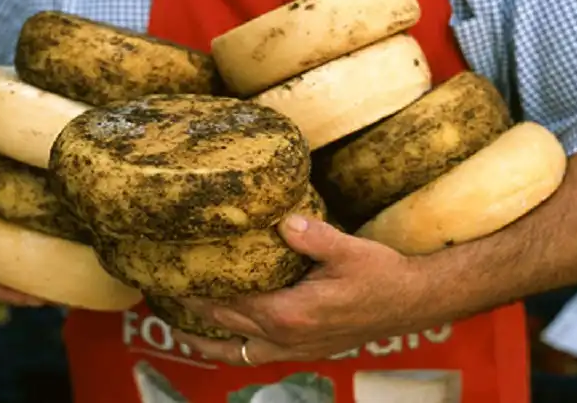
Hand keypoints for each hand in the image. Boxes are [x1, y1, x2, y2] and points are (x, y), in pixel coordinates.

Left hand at [172, 215, 435, 365]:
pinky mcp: (306, 351)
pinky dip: (237, 351)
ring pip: (239, 353)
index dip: (199, 291)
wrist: (411, 303)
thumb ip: (312, 236)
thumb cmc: (381, 276)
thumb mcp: (348, 250)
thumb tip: (281, 219)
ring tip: (182, 332)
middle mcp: (286, 337)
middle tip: (165, 296)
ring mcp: (296, 349)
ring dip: (208, 343)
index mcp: (289, 313)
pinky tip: (230, 341)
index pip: (230, 303)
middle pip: (226, 328)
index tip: (173, 277)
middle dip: (194, 313)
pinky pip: (259, 356)